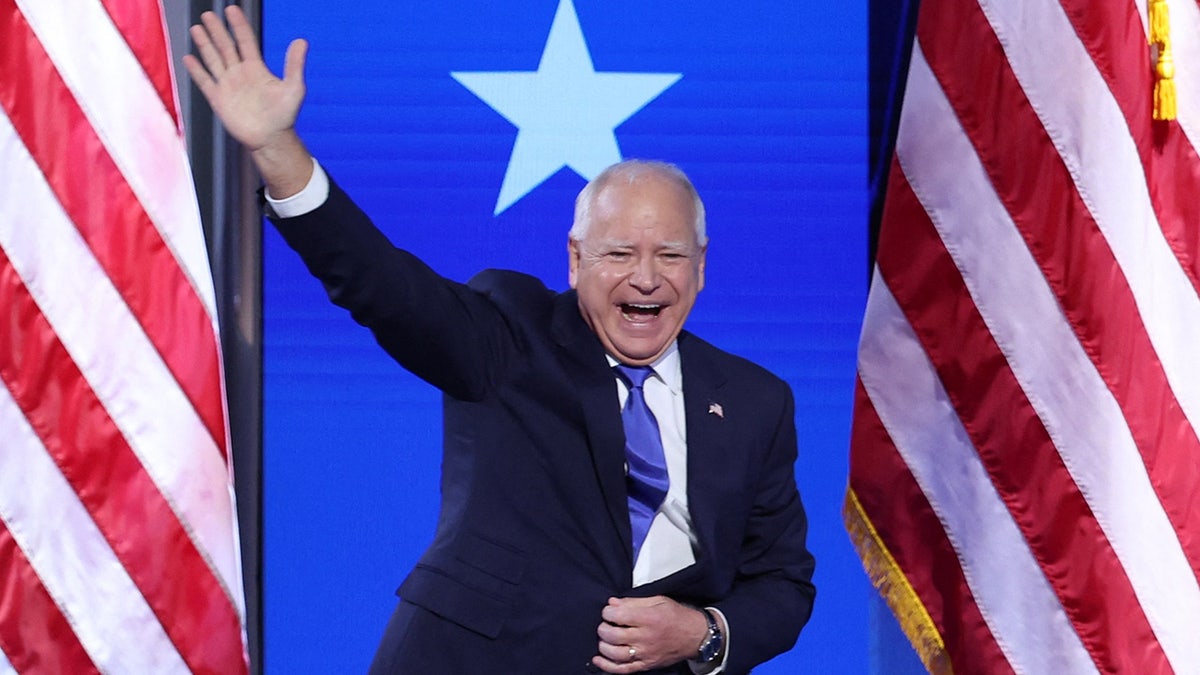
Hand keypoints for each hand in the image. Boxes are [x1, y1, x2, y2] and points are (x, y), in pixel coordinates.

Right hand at [183, 6, 305, 151]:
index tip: (231, 9)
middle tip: (207, 14)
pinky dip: (197, 71)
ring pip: (213, 60)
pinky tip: (189, 58)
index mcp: (256, 68)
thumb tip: (302, 40)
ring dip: (205, 44)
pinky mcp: (219, 100)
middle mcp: (240, 73)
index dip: (238, 25)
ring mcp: (228, 85)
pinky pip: (205, 82)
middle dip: (217, 30)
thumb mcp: (294, 88)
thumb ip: (295, 64)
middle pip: (225, 46)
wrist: (271, 139)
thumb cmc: (284, 115)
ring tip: (196, 28)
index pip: (245, 41)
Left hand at [591, 596, 707, 672]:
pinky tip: (598, 659)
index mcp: (649, 618)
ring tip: (604, 638)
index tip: (608, 611)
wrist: (695, 636)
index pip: (619, 615)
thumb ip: (633, 602)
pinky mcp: (646, 665)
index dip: (607, 612)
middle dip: (603, 628)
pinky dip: (607, 666)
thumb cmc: (677, 616)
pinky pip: (623, 669)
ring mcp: (645, 654)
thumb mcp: (658, 601)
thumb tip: (612, 602)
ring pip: (616, 654)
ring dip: (603, 645)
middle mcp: (646, 637)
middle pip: (614, 635)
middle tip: (605, 624)